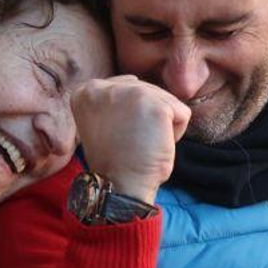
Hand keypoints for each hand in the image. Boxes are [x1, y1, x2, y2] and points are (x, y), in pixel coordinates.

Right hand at [71, 76, 190, 203]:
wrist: (119, 186)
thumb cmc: (116, 161)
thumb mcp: (104, 120)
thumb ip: (114, 99)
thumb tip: (135, 81)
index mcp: (86, 91)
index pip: (128, 88)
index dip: (130, 117)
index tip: (116, 136)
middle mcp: (104, 86)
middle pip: (149, 91)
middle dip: (148, 120)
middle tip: (129, 143)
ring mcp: (130, 92)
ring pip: (166, 101)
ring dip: (161, 126)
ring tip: (141, 144)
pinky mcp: (154, 104)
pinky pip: (181, 113)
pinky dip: (176, 134)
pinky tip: (154, 146)